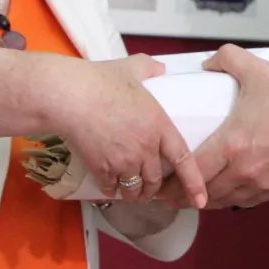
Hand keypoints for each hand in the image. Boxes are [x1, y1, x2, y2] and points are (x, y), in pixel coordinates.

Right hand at [58, 55, 205, 206]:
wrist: (69, 96)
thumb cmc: (99, 80)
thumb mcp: (131, 68)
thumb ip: (149, 68)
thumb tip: (159, 68)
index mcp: (159, 126)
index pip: (184, 159)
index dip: (194, 183)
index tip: (199, 200)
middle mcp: (146, 148)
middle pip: (156, 181)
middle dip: (154, 190)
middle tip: (150, 190)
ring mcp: (124, 161)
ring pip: (135, 190)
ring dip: (134, 194)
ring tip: (130, 192)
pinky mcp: (102, 169)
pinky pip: (111, 189)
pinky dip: (110, 190)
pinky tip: (108, 185)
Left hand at [161, 45, 268, 209]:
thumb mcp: (258, 71)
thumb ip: (228, 59)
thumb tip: (207, 63)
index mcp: (231, 145)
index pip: (192, 171)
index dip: (172, 182)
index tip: (158, 182)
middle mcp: (241, 171)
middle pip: (201, 193)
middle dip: (180, 196)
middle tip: (164, 192)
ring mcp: (258, 184)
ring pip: (220, 201)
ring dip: (202, 200)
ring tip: (186, 196)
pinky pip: (241, 202)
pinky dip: (226, 200)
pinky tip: (219, 194)